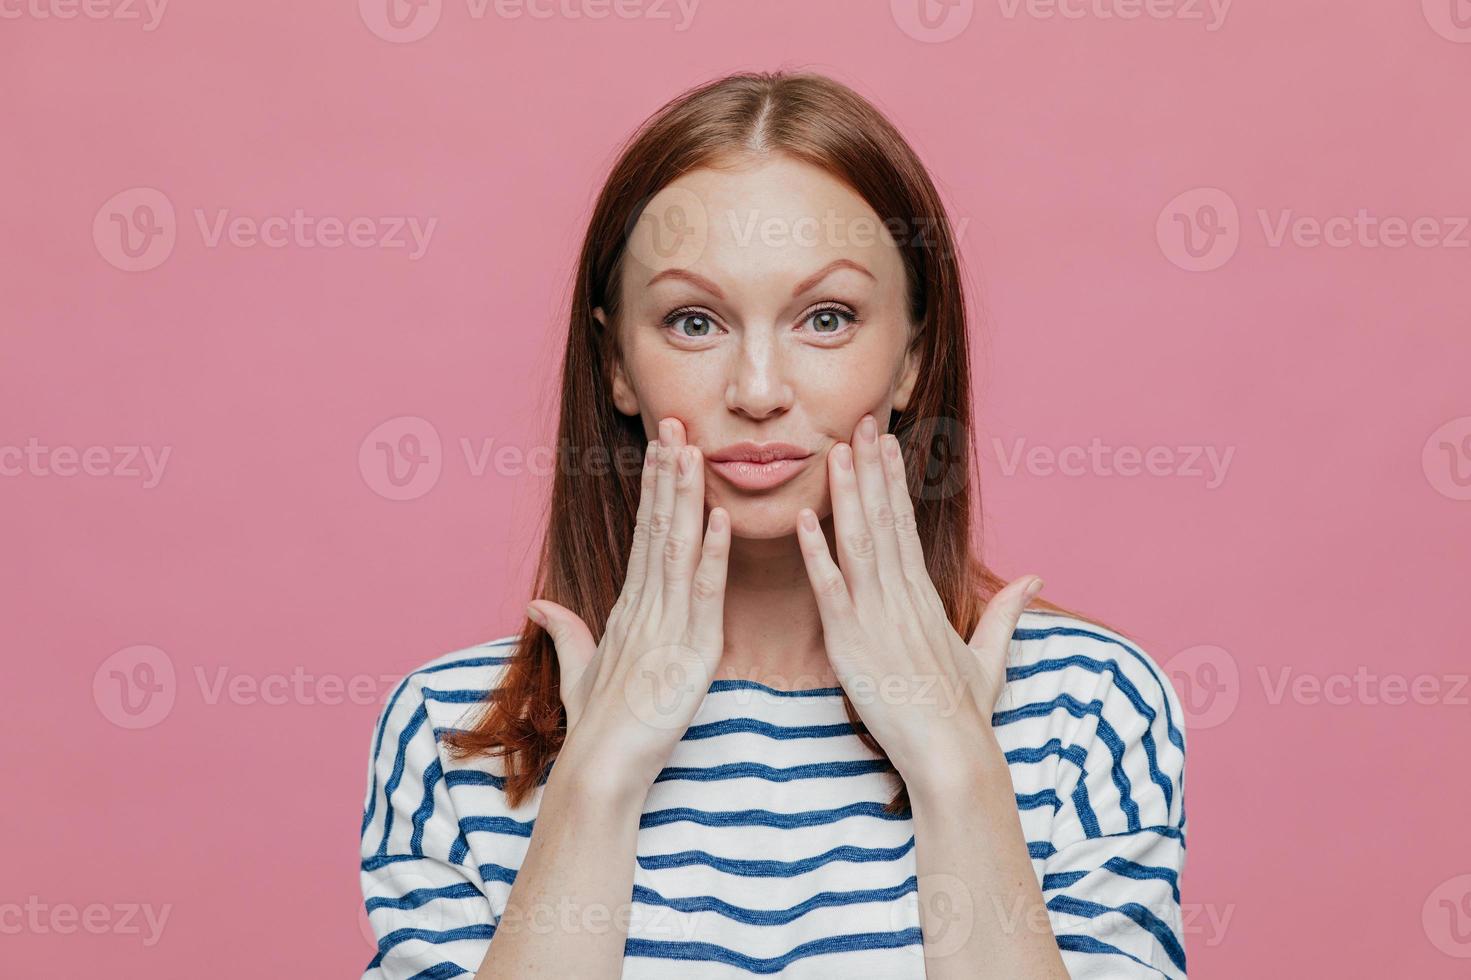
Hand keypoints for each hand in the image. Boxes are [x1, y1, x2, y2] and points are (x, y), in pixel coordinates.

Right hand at [526, 417, 729, 791]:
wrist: (601, 770)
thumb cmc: (597, 728)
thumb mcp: (580, 672)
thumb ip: (566, 633)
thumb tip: (539, 605)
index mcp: (628, 610)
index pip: (644, 537)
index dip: (654, 490)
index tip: (662, 449)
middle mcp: (645, 609)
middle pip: (658, 529)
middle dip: (667, 475)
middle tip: (676, 425)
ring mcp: (666, 627)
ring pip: (678, 550)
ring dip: (686, 498)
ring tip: (692, 451)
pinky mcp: (690, 654)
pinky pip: (703, 596)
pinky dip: (712, 556)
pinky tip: (718, 519)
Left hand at [794, 413, 1043, 793]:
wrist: (953, 756)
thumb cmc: (966, 715)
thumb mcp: (990, 657)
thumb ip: (1006, 614)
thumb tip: (1035, 579)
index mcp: (925, 597)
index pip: (906, 525)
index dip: (893, 481)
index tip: (884, 443)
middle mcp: (902, 598)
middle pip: (883, 520)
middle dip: (870, 469)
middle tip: (858, 423)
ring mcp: (877, 618)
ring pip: (858, 543)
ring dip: (845, 494)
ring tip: (835, 451)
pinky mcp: (853, 644)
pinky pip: (830, 591)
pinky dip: (815, 554)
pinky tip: (803, 520)